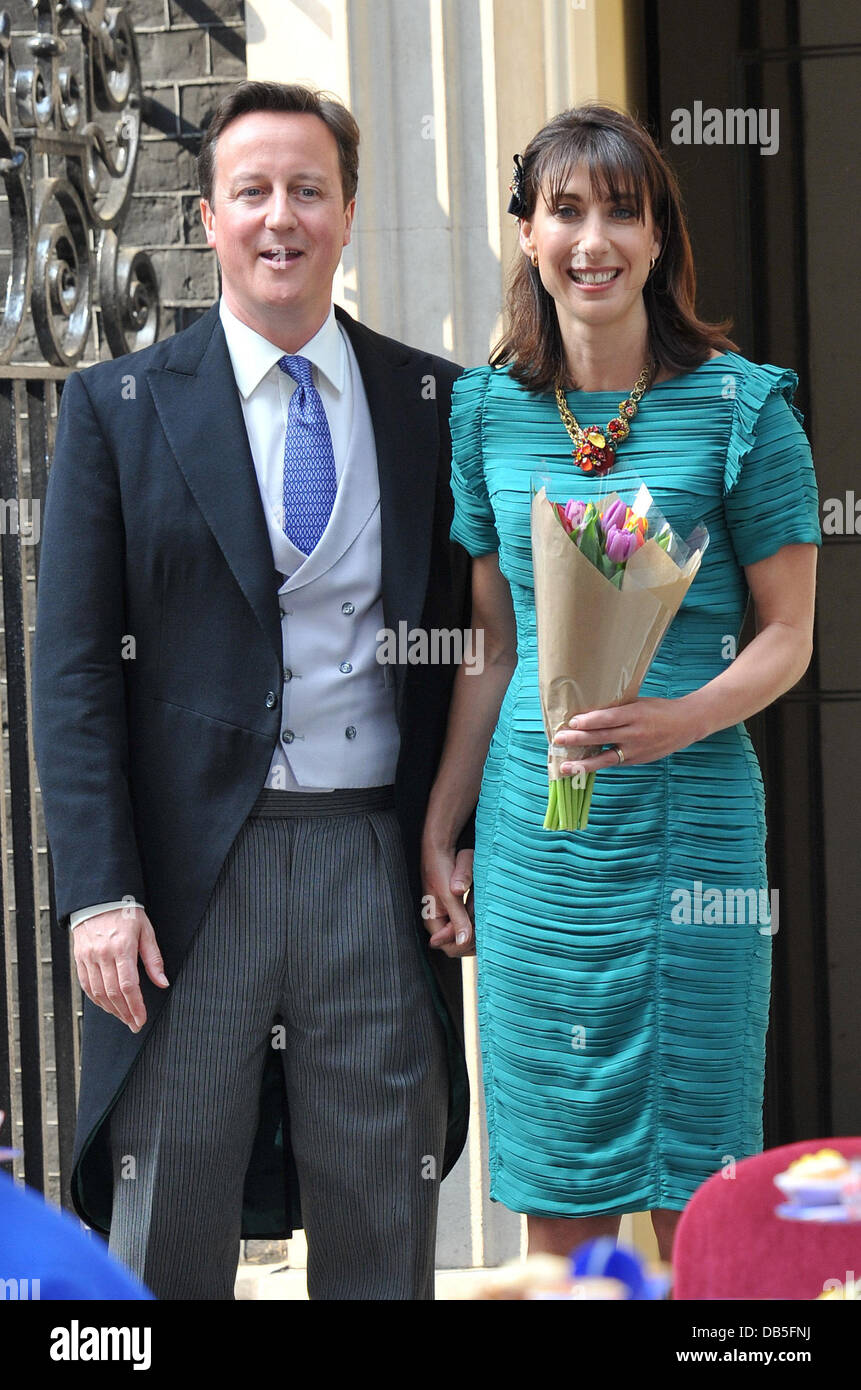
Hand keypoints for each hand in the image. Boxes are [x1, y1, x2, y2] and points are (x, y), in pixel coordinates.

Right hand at [73, 905, 168, 1031]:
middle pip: (113, 993)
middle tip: (134, 1024)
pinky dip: (96, 999)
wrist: (98, 897)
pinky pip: (86, 985)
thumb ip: (153, 959)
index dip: (135, 1007)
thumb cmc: (126, 912)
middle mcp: (102, 954)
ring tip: (123, 1017)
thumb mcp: (146, 931)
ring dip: (111, 1009)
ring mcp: (88, 957)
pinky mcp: (79, 958)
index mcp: (122, 947)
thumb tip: (162, 982)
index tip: (141, 1020)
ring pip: (98, 992)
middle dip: (125, 1013)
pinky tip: (107, 1005)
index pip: (128, 986)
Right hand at [420, 844, 474, 958]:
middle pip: (458, 945)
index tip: (479, 931)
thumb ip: (458, 919)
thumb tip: (464, 942)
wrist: (439, 850)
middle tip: (485, 925)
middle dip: (472, 938)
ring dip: (475, 929)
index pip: (450, 948)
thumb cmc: (441, 869)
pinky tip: (481, 911)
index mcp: (432, 921)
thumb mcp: (451, 895)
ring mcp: (445, 917)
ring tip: (483, 915)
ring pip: (464, 936)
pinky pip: (466, 924)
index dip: (465, 945)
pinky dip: (476, 921)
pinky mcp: (453, 910)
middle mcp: (438, 923)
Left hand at [553, 696, 698, 773]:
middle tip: (558, 740)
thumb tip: (590, 713)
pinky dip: (597, 765)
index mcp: (635, 714)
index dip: (589, 721)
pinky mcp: (638, 761)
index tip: (572, 722)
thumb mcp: (639, 703)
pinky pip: (614, 763)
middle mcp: (635, 733)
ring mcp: (636, 750)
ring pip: (606, 758)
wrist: (686, 724)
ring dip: (583, 763)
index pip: (608, 719)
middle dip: (578, 740)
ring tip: (565, 767)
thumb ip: (618, 710)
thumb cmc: (658, 709)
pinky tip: (582, 767)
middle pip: (602, 737)